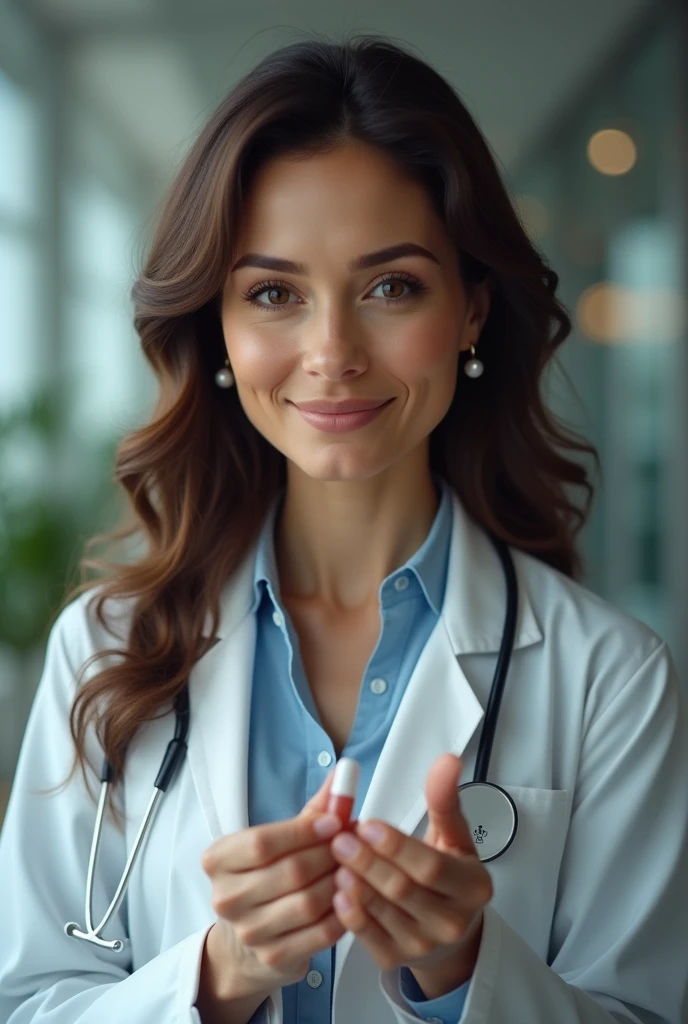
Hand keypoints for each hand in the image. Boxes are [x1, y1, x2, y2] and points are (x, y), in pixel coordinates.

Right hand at [200, 770, 346, 1001]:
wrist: (246, 941)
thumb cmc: (267, 875)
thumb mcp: (281, 839)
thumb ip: (313, 808)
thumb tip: (346, 773)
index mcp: (218, 860)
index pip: (261, 842)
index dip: (303, 831)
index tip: (335, 821)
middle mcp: (226, 898)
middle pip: (289, 871)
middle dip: (329, 854)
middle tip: (355, 844)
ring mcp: (249, 932)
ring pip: (307, 902)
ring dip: (340, 882)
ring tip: (357, 868)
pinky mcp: (273, 958)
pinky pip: (319, 933)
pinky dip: (342, 913)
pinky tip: (352, 897)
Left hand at [329, 753, 492, 989]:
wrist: (448, 928)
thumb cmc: (448, 871)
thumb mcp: (453, 835)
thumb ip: (445, 799)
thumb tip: (447, 760)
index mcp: (472, 887)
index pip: (430, 867)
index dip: (395, 845)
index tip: (367, 822)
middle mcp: (452, 922)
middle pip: (401, 889)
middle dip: (367, 861)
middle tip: (340, 837)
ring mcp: (424, 945)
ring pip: (382, 912)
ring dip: (354, 883)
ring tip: (334, 857)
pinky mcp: (396, 959)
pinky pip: (367, 936)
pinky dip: (349, 913)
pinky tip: (336, 889)